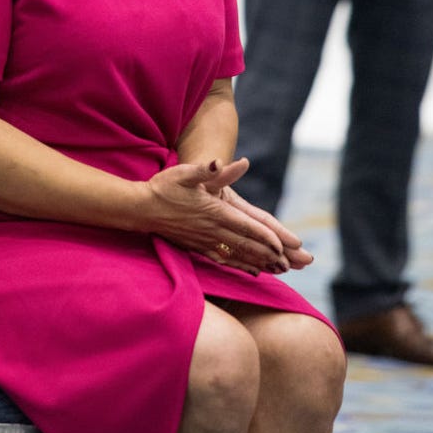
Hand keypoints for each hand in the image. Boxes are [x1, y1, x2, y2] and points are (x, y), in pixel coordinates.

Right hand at [143, 158, 311, 275]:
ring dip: (260, 263)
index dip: (267, 237)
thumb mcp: (186, 173)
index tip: (284, 246)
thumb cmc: (164, 187)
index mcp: (214, 212)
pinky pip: (224, 261)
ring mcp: (205, 242)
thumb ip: (209, 170)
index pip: (246, 227)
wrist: (140, 209)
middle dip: (270, 255)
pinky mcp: (197, 248)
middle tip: (292, 264)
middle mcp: (212, 230)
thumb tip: (229, 161)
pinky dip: (241, 267)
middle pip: (247, 246)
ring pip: (238, 256)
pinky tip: (252, 271)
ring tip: (279, 271)